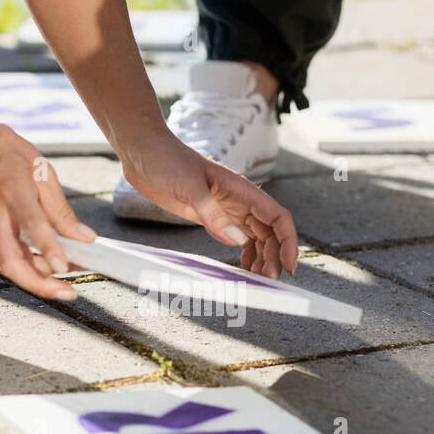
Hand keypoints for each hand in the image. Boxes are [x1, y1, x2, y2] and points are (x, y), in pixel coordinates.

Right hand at [0, 121, 96, 298]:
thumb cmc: (8, 155)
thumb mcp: (42, 171)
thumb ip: (61, 209)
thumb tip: (85, 238)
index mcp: (12, 189)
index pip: (31, 224)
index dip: (47, 247)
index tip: (64, 266)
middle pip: (12, 261)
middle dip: (40, 284)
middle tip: (67, 293)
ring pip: (12, 265)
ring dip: (39, 279)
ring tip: (68, 283)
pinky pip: (12, 257)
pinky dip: (32, 267)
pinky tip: (52, 266)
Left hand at [119, 133, 298, 278]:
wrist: (144, 150)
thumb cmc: (167, 159)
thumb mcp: (189, 187)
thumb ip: (213, 214)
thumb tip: (237, 241)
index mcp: (241, 189)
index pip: (278, 217)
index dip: (288, 242)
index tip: (289, 266)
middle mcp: (239, 200)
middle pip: (270, 232)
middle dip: (273, 257)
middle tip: (267, 282)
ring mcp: (226, 208)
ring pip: (256, 237)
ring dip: (261, 258)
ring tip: (257, 280)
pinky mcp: (212, 215)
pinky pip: (237, 237)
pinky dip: (245, 254)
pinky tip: (242, 267)